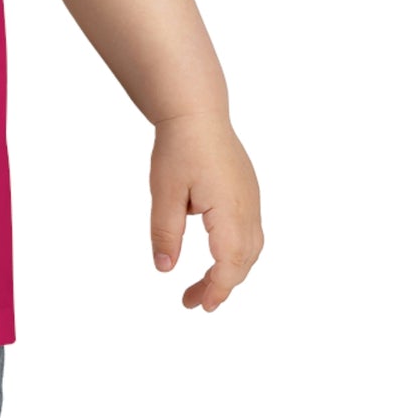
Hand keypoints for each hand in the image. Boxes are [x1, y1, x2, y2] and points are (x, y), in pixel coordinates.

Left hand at [149, 112, 262, 310]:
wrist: (196, 111)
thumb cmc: (179, 147)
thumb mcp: (165, 191)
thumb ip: (165, 232)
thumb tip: (165, 269)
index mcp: (230, 211)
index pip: (230, 265)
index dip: (216, 289)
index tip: (199, 306)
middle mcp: (248, 209)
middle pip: (243, 262)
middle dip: (220, 286)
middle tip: (193, 301)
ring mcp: (252, 199)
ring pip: (250, 248)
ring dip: (230, 270)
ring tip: (204, 284)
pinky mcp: (248, 191)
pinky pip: (249, 231)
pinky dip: (235, 251)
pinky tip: (216, 253)